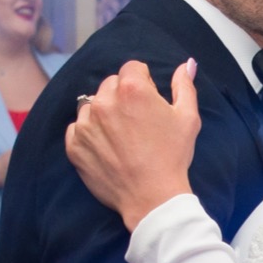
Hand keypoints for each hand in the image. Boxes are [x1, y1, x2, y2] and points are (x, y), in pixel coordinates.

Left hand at [67, 59, 200, 229]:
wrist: (152, 198)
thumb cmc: (172, 157)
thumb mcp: (187, 118)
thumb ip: (184, 86)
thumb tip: (185, 64)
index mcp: (131, 89)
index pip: (132, 69)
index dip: (144, 83)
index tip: (149, 102)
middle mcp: (104, 102)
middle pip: (110, 85)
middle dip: (122, 97)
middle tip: (136, 123)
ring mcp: (86, 124)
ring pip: (92, 105)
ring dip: (103, 114)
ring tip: (121, 137)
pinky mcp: (75, 145)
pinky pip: (77, 128)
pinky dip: (89, 134)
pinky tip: (107, 148)